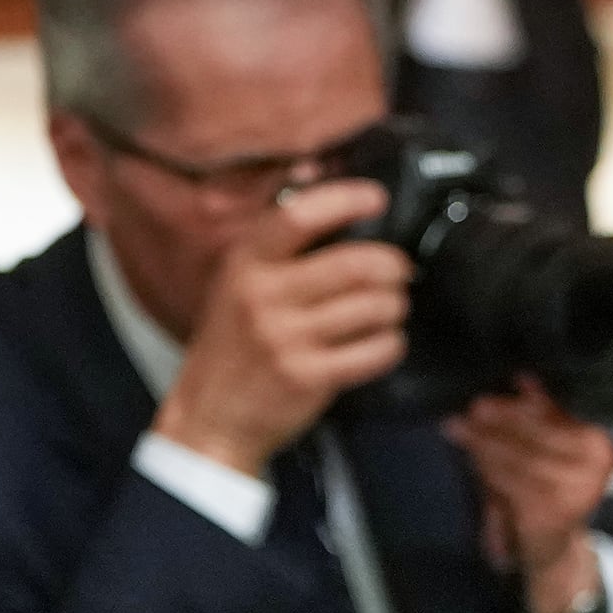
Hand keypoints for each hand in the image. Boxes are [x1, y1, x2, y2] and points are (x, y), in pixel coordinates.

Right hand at [151, 179, 404, 478]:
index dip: (346, 199)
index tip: (376, 198)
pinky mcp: (310, 377)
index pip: (299, 216)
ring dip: (396, 305)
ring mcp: (287, 339)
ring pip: (372, 308)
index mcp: (247, 263)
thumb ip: (277, 246)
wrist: (212, 415)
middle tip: (400, 270)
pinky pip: (374, 352)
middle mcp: (265, 296)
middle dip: (392, 265)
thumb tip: (331, 197)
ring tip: (392, 308)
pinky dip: (392, 344)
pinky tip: (385, 342)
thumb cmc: (232, 346)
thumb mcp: (237, 283)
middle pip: (354, 264)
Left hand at [442, 381, 612, 612]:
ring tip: (460, 429)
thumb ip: (543, 414)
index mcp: (601, 446)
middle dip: (499, 421)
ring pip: (520, 458)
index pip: (556, 417)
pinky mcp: (550, 515)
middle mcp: (595, 470)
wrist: (555, 545)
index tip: (495, 394)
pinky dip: (488, 467)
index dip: (523, 405)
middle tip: (470, 409)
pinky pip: (511, 483)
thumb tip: (525, 379)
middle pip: (537, 436)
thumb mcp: (553, 447)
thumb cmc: (551, 486)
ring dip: (486, 443)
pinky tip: (472, 457)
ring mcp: (575, 494)